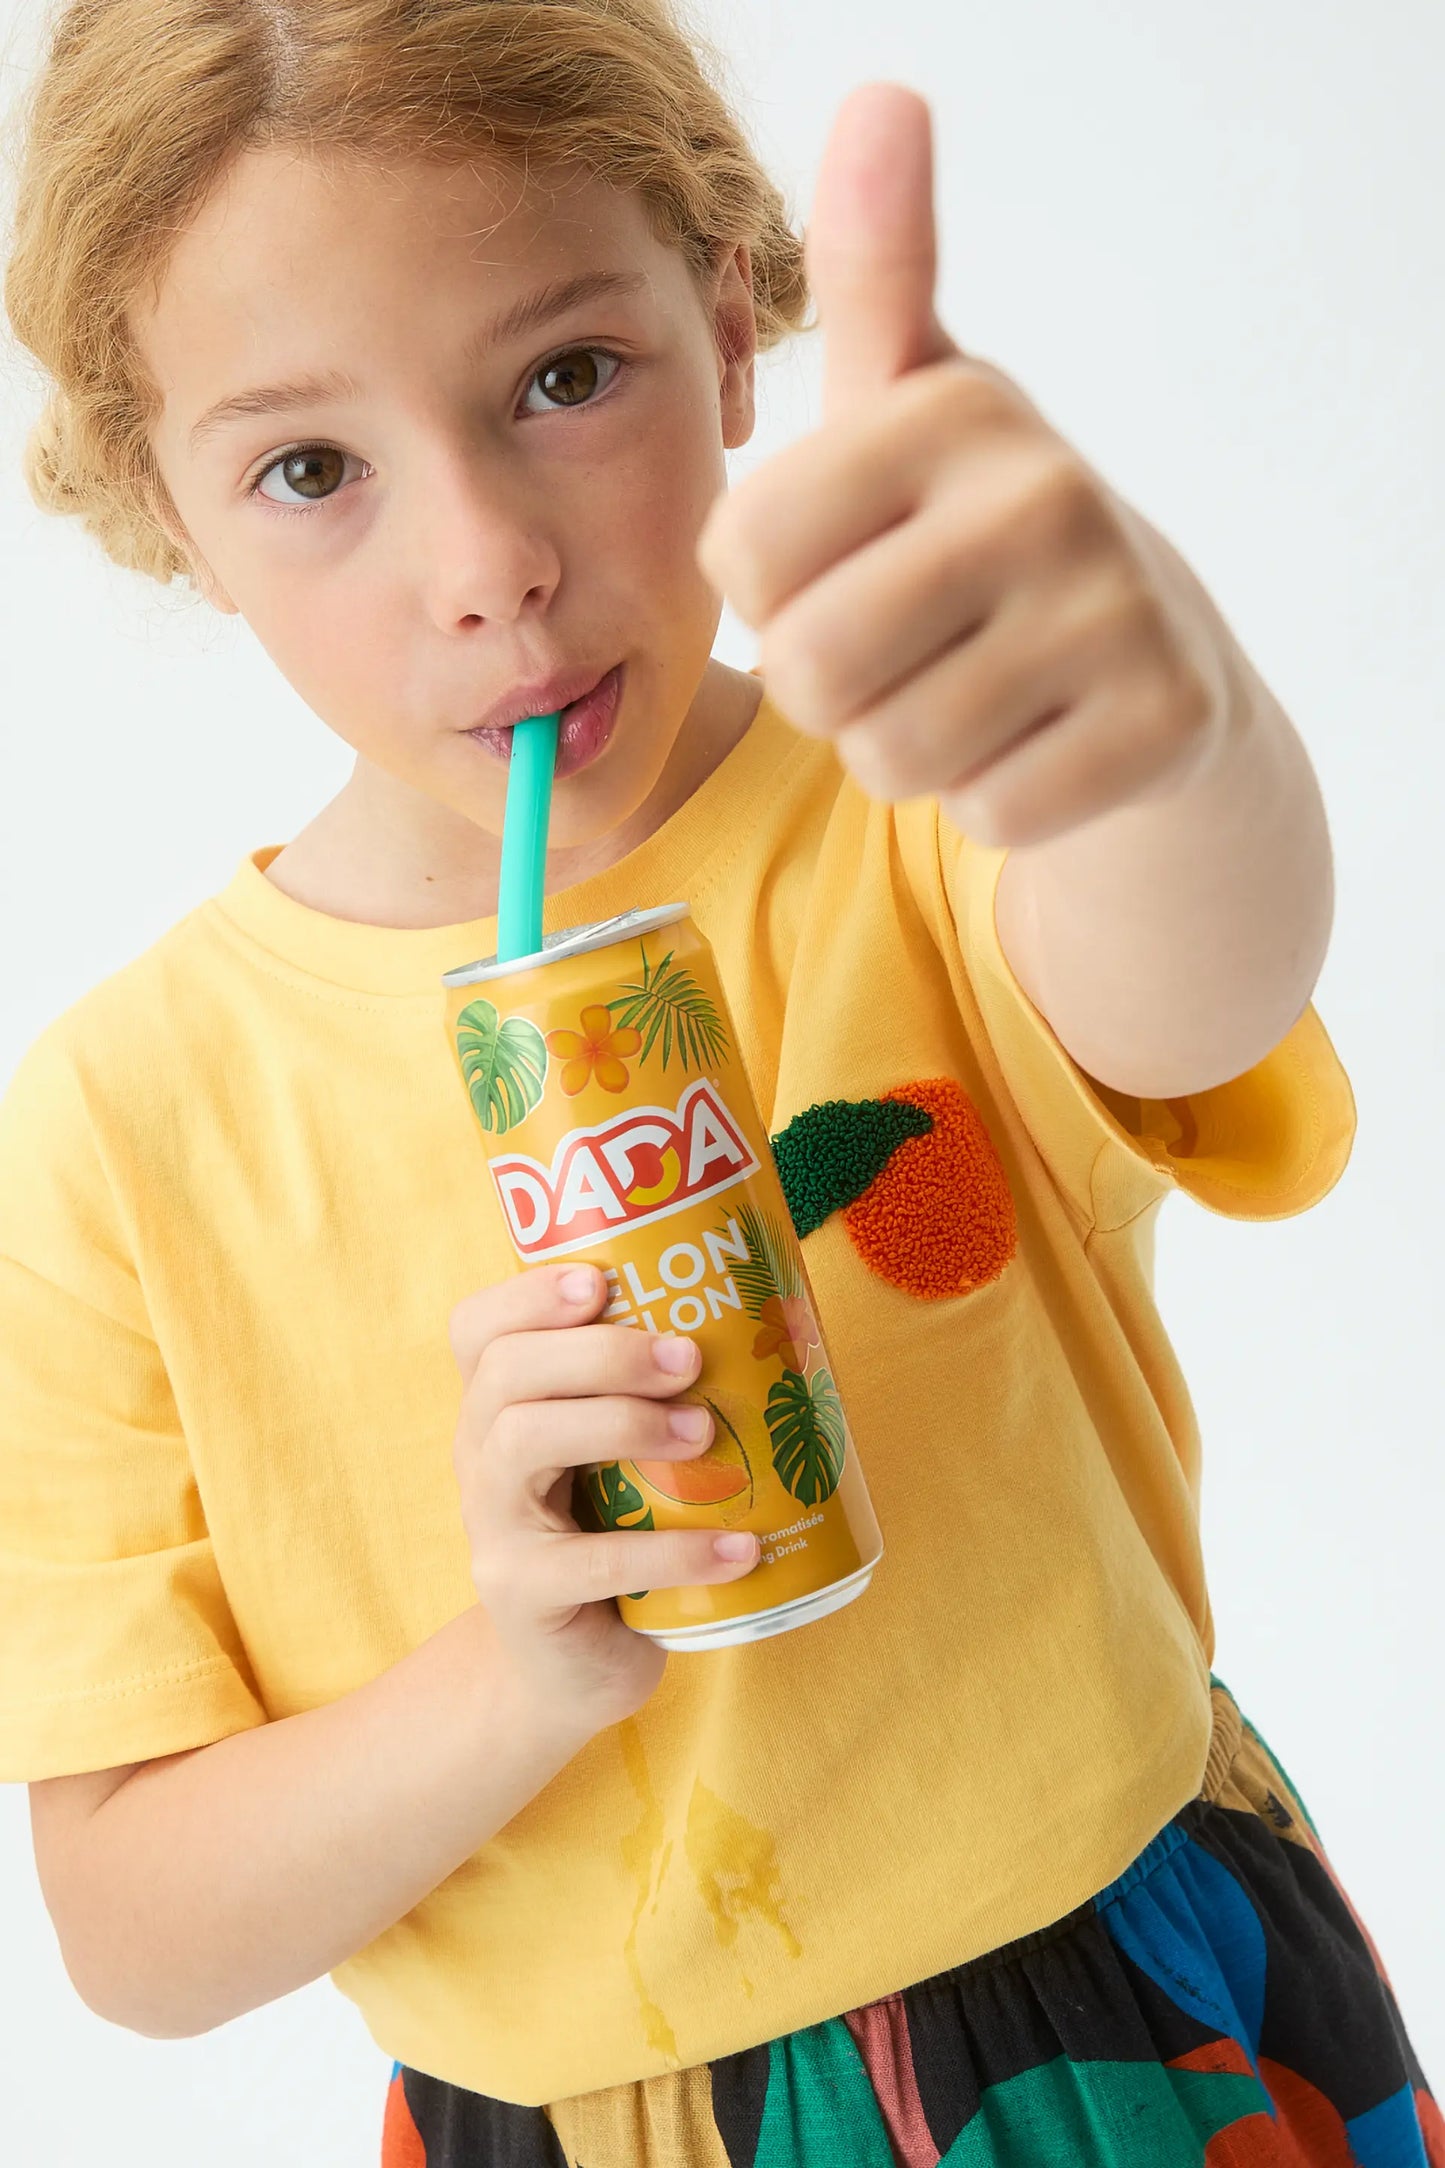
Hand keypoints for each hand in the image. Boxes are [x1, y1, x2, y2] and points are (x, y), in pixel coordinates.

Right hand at [448, 1265, 758, 1735]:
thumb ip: (651, 1399)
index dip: (527, 1294)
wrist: (569, 1668)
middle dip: (601, 1352)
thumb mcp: (616, 1460)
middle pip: (507, 1372)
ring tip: (704, 1434)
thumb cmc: (610, 1536)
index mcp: (496, 1408)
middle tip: (687, 1358)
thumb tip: (770, 1323)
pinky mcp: (523, 1594)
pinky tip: (738, 1548)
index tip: (601, 1280)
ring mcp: (492, 1526)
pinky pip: (592, 1563)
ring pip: (524, 1442)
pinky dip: (675, 1551)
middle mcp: (477, 1455)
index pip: (477, 1329)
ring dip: (623, 1424)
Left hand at [697, 82, 1232, 850]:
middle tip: (902, 650)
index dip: (766, 600)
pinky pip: (986, 812)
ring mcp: (1112, 612)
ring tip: (969, 688)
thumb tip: (882, 96)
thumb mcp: (918, 401)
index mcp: (950, 410)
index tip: (838, 569)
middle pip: (809, 671)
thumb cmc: (983, 527)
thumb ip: (874, 272)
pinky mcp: (1157, 722)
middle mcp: (1041, 494)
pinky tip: (1035, 735)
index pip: (740, 559)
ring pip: (892, 758)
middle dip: (831, 691)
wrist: (1154, 656)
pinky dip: (992, 799)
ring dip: (907, 750)